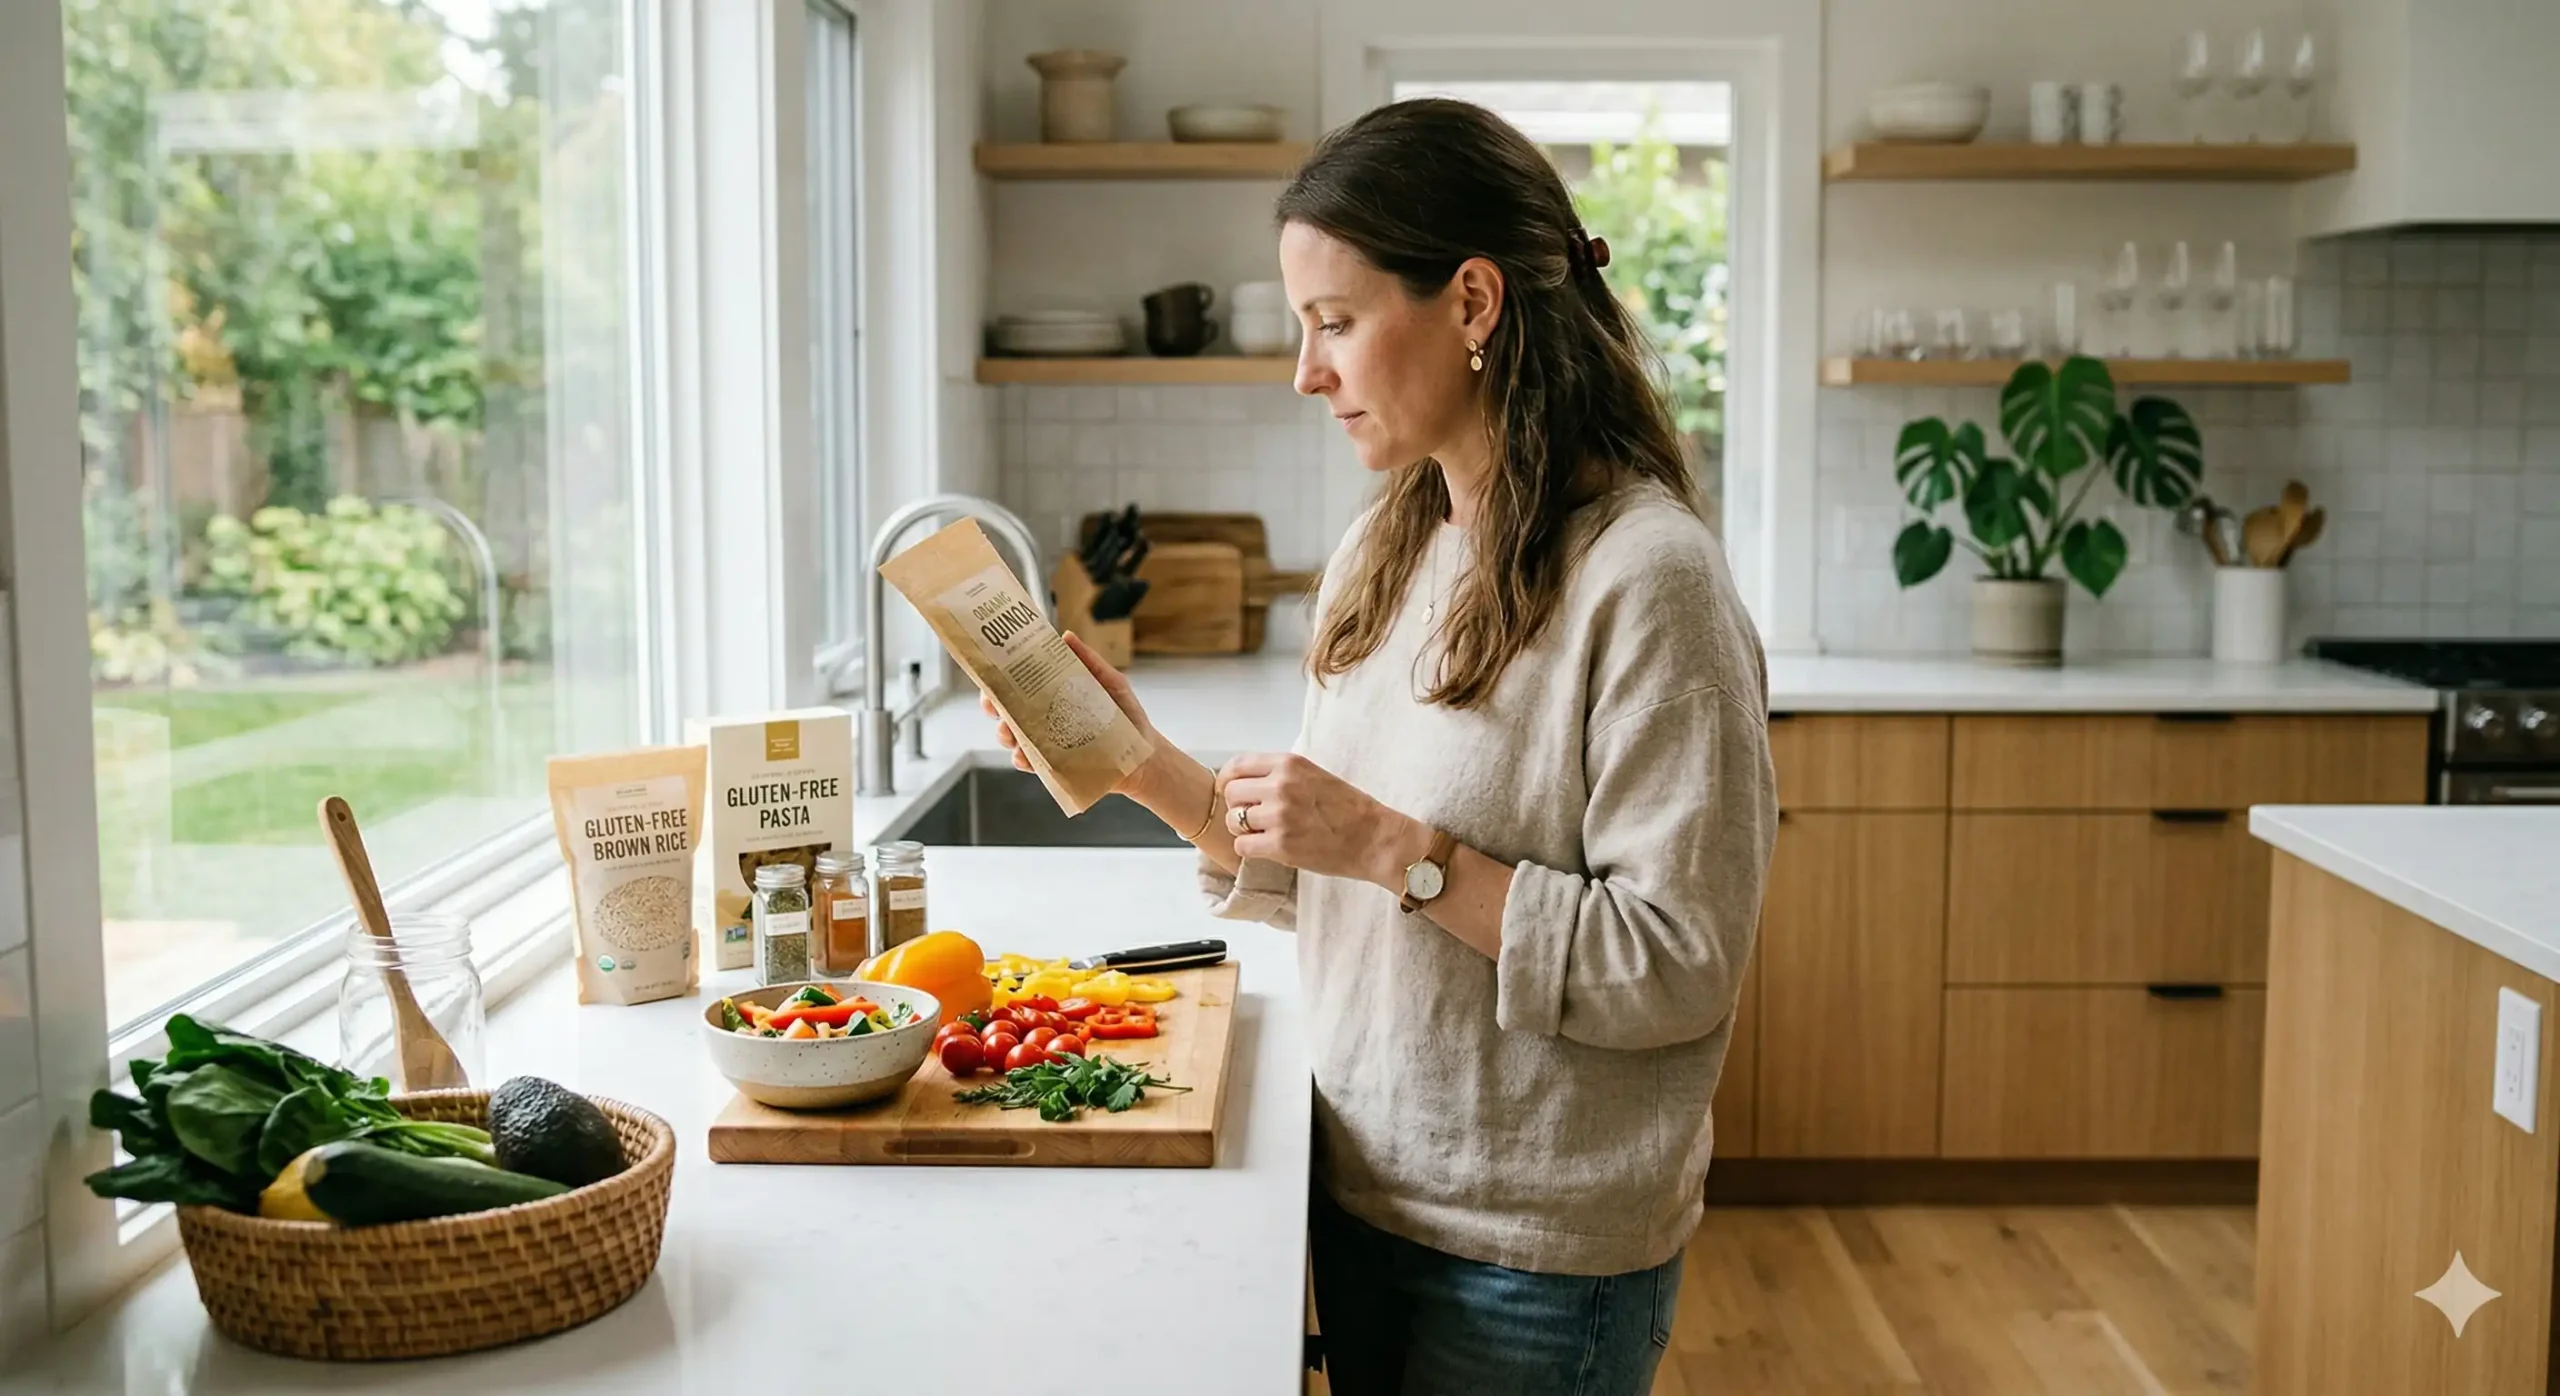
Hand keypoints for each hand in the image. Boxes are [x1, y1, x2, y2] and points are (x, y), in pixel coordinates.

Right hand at [980, 632, 1161, 792]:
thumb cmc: (1126, 715)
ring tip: (1010, 732)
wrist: (1142, 755)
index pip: (1020, 684)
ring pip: (1013, 738)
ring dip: (1005, 734)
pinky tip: (1024, 755)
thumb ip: (1090, 661)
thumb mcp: (1111, 683)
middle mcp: (1045, 718)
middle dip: (994, 707)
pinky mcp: (1054, 766)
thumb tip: (1066, 636)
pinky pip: (1031, 763)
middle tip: (994, 704)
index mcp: (1053, 694)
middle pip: (1008, 710)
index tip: (992, 673)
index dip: (1000, 679)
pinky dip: (1023, 759)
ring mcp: (1047, 743)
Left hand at [1216, 752, 1430, 888]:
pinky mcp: (1281, 845)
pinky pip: (1242, 846)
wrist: (1373, 838)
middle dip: (1237, 807)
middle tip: (1254, 818)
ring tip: (1264, 833)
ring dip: (1244, 830)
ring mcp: (1280, 815)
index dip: (1228, 780)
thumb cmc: (1348, 808)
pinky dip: (1250, 849)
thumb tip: (1246, 780)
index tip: (1231, 791)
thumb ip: (1281, 774)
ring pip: (1233, 821)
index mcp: (1289, 764)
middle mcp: (1281, 786)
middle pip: (1231, 793)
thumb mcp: (1314, 775)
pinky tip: (1267, 848)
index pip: (1237, 765)